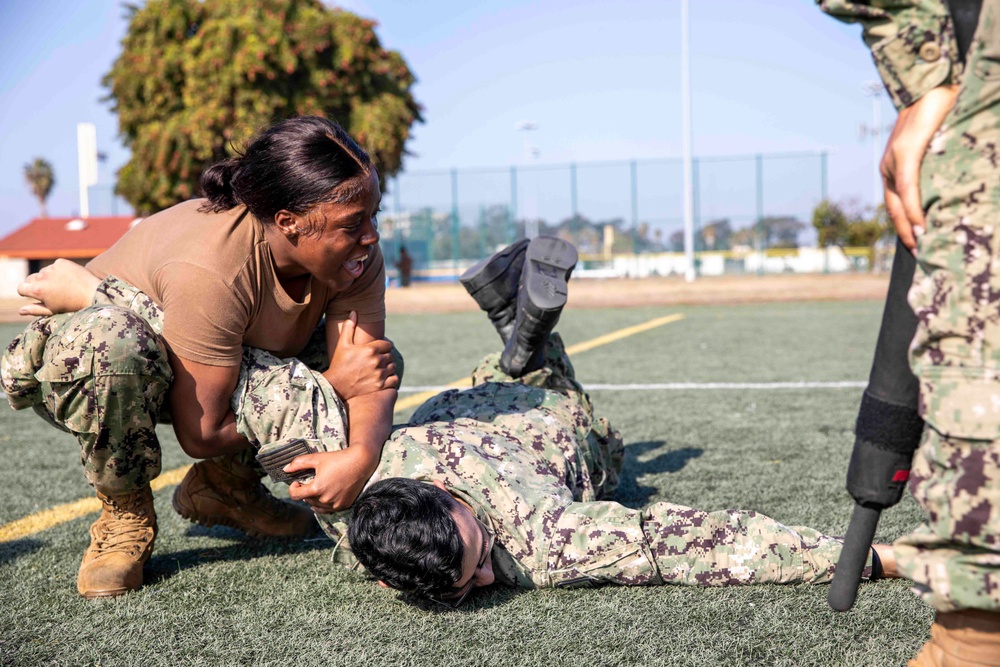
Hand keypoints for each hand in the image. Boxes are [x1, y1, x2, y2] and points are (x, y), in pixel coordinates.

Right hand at [17, 259, 101, 316]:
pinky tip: (69, 278)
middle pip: (31, 279)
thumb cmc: (72, 305)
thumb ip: (34, 310)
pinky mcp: (61, 262)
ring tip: (63, 286)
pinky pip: (55, 266)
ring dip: (48, 277)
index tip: (33, 295)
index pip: (21, 288)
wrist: (93, 294)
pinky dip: (59, 271)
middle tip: (51, 292)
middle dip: (36, 284)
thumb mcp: (52, 310)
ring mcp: (52, 268)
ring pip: (43, 272)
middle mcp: (42, 277)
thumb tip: (20, 311)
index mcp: (37, 290)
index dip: (26, 292)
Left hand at [285, 448, 375, 512]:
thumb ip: (299, 463)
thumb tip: (285, 469)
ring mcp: (335, 504)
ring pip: (316, 506)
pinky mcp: (344, 505)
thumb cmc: (338, 459)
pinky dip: (324, 503)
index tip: (297, 482)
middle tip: (310, 481)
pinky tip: (326, 494)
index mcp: (316, 488)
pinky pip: (328, 509)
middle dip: (305, 491)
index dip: (293, 488)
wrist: (361, 462)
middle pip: (306, 500)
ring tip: (319, 487)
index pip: (296, 495)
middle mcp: (325, 499)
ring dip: (314, 498)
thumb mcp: (317, 458)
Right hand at [324, 311, 398, 399]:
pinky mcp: (380, 386)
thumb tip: (354, 312)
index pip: (387, 345)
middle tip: (377, 360)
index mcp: (370, 349)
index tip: (378, 351)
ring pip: (393, 367)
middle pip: (390, 356)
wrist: (336, 385)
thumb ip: (349, 327)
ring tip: (380, 369)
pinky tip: (385, 378)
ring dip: (389, 367)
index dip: (383, 347)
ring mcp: (379, 374)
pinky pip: (394, 380)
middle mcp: (377, 361)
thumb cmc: (339, 363)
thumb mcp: (342, 344)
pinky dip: (392, 378)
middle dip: (385, 357)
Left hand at [880, 85, 958, 251]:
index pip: (896, 203)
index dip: (905, 224)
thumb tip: (952, 182)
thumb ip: (936, 165)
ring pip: (898, 202)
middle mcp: (888, 166)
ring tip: (921, 244)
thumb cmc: (937, 111)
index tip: (917, 243)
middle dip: (905, 231)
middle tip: (919, 253)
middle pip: (893, 208)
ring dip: (909, 225)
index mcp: (893, 166)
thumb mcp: (934, 144)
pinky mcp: (905, 151)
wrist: (931, 82)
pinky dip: (914, 206)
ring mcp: (894, 159)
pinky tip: (921, 223)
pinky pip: (907, 187)